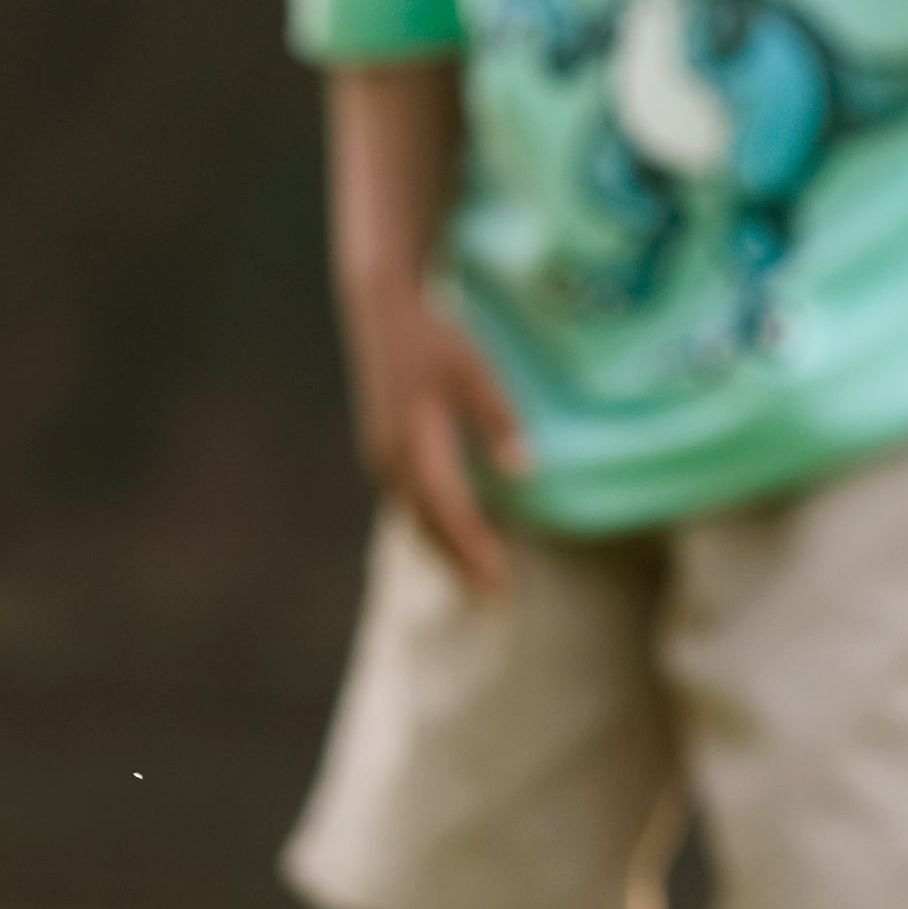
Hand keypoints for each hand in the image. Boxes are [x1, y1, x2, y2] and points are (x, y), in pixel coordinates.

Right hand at [345, 280, 526, 596]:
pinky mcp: (383, 451)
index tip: (503, 584)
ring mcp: (382, 458)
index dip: (478, 551)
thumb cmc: (433, 335)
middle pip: (430, 529)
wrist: (380, 309)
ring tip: (480, 577)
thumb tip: (526, 472)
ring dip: (448, 549)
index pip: (451, 513)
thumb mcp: (474, 370)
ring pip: (417, 519)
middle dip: (463, 565)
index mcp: (414, 445)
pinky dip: (435, 524)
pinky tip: (455, 532)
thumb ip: (499, 419)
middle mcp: (392, 462)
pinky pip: (410, 503)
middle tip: (497, 599)